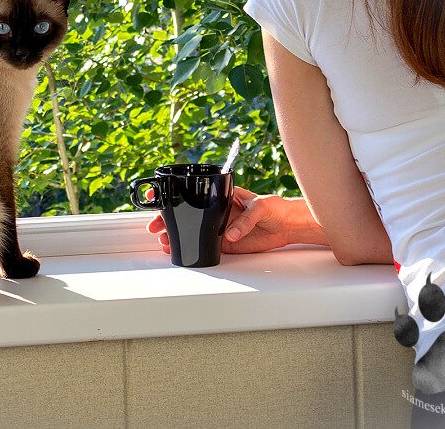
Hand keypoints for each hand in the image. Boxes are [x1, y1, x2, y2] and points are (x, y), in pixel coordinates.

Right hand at [144, 186, 293, 253]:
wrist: (288, 225)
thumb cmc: (277, 207)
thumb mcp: (262, 206)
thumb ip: (246, 219)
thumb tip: (231, 234)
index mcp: (223, 196)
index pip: (195, 194)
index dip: (177, 198)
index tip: (162, 202)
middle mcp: (218, 211)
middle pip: (188, 214)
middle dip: (169, 219)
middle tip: (157, 227)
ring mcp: (220, 227)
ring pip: (193, 231)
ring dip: (178, 235)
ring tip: (165, 241)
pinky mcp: (226, 243)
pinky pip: (206, 245)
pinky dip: (193, 247)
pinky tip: (181, 249)